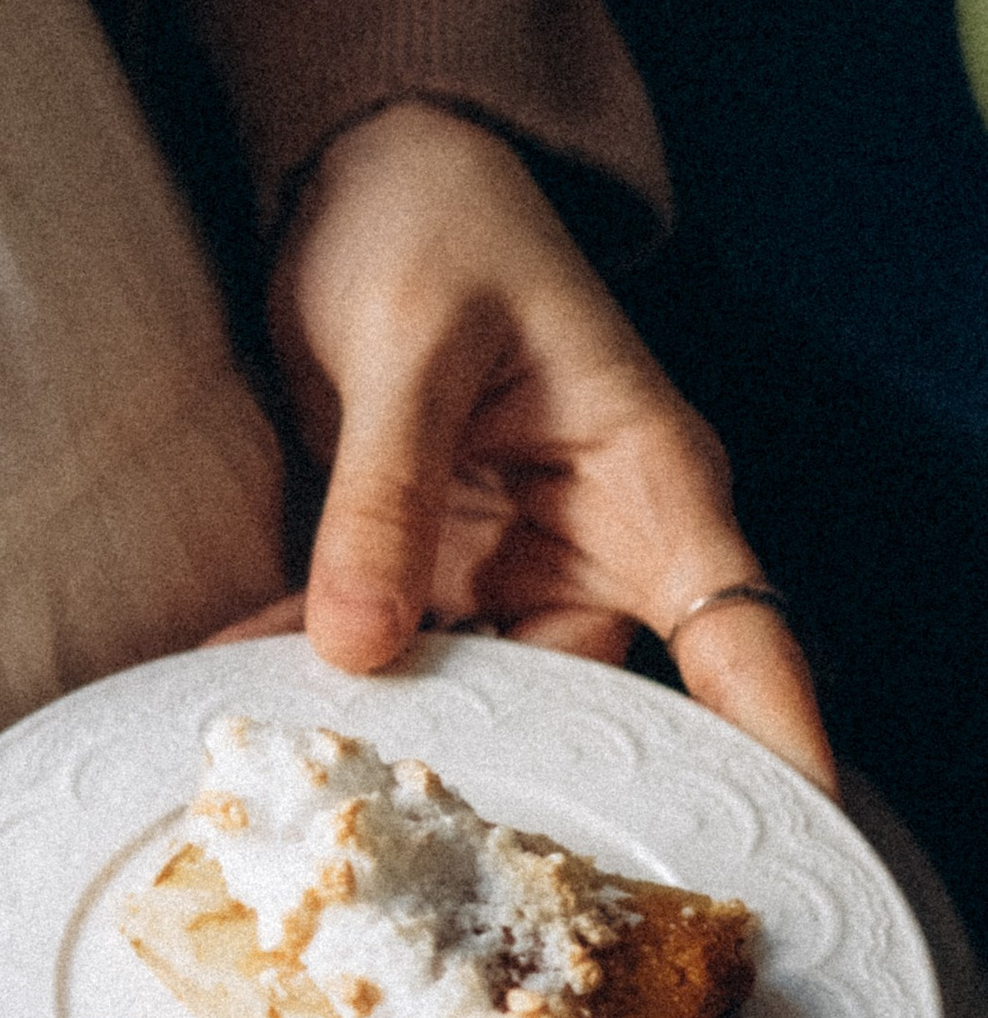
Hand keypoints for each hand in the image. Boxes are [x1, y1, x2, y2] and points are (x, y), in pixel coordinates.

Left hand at [223, 102, 834, 788]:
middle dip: (510, 763)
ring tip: (297, 761)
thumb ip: (384, 496)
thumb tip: (356, 643)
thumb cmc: (433, 227)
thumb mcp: (410, 350)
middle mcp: (599, 541)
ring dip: (393, 717)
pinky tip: (238, 679)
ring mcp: (513, 560)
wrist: (368, 179)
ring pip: (475, 685)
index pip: (739, 634)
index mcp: (651, 481)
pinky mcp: (433, 564)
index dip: (769, 738)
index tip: (779, 837)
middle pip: (587, 694)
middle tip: (410, 827)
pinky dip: (320, 661)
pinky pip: (390, 641)